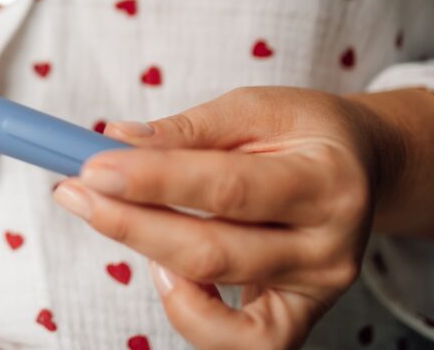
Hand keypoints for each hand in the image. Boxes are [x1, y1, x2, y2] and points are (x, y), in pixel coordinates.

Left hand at [53, 86, 383, 349]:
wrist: (360, 167)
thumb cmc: (303, 131)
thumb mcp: (256, 107)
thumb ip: (189, 128)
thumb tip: (117, 141)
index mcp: (325, 180)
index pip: (225, 187)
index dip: (151, 180)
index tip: (92, 166)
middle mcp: (329, 246)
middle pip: (212, 251)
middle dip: (128, 223)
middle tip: (73, 192)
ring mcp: (316, 291)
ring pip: (216, 299)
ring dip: (147, 259)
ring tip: (118, 218)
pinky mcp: (298, 320)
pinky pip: (239, 342)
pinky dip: (189, 312)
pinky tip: (167, 269)